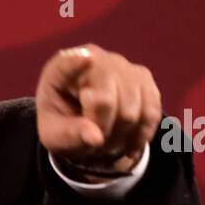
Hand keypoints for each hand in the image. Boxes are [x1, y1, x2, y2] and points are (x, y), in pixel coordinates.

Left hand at [36, 44, 160, 175]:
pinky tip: (129, 145)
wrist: (83, 119)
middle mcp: (94, 59)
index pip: (67, 64)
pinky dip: (141, 135)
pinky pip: (151, 112)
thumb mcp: (53, 135)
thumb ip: (68, 135)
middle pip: (106, 102)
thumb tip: (96, 138)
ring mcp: (122, 66)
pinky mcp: (143, 78)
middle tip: (93, 145)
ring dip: (121, 137)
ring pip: (132, 111)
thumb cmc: (62, 124)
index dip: (76, 62)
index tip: (87, 59)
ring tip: (107, 143)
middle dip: (101, 132)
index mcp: (59, 70)